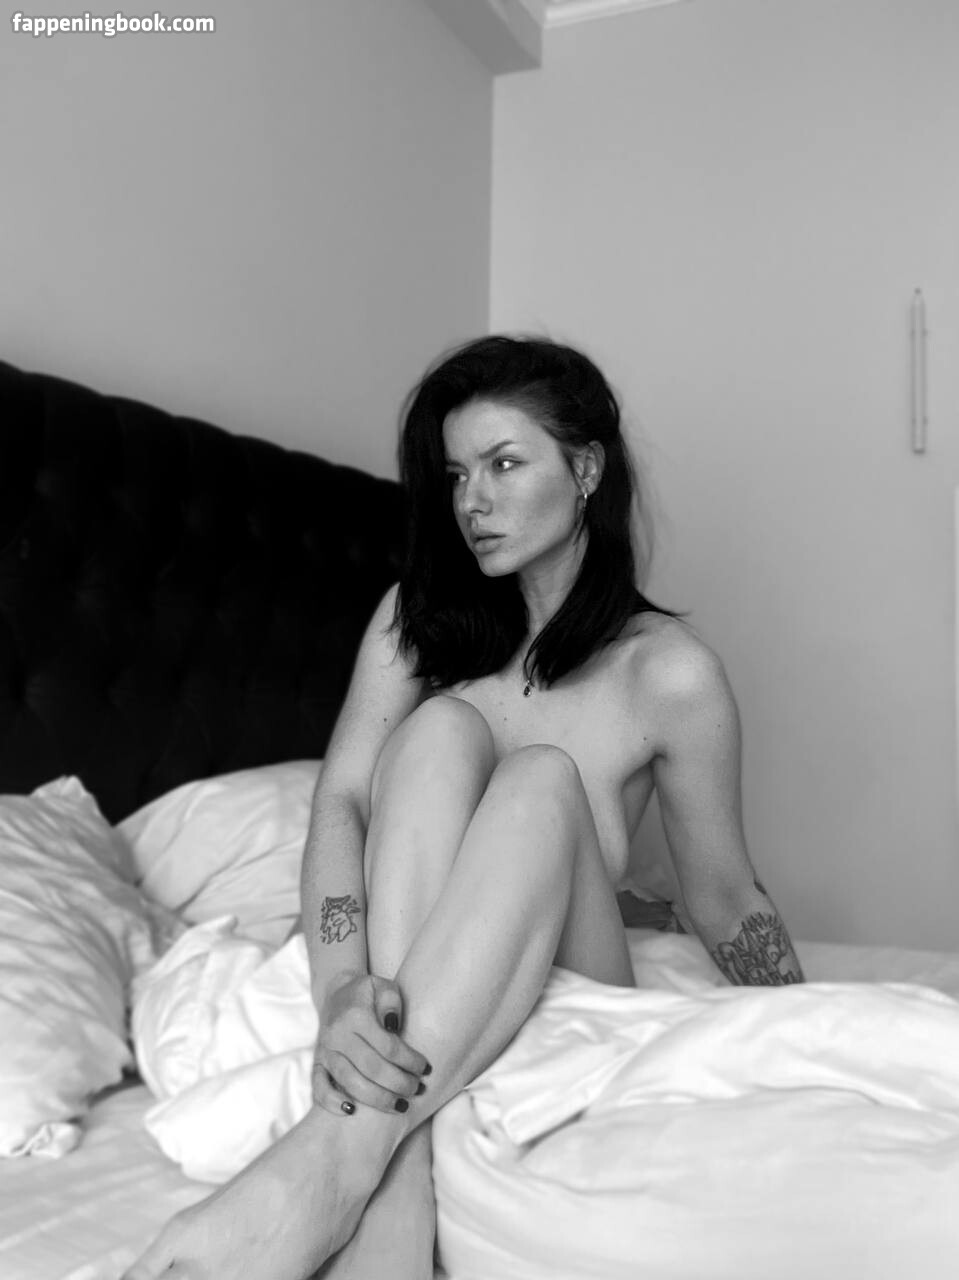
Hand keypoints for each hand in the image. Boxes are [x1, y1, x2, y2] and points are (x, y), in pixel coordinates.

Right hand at [312, 972, 430, 1116]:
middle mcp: (337, 1035)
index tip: (426, 1069)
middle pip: (371, 1068)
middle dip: (398, 1083)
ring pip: (349, 1082)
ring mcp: (325, 1051)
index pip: (388, 1046)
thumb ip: (391, 1002)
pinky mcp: (317, 1063)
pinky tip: (352, 1112)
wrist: (335, 994)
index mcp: (356, 1015)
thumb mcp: (383, 986)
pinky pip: (318, 1087)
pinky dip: (332, 1102)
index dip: (410, 1061)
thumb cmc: (366, 993)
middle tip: (416, 1089)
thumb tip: (393, 1026)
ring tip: (399, 1106)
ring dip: (376, 1099)